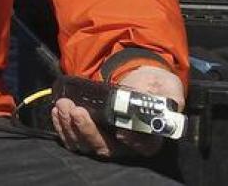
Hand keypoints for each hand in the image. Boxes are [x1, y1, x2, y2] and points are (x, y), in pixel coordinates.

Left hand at [52, 65, 183, 158]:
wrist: (136, 79)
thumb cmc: (154, 86)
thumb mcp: (167, 88)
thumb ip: (168, 97)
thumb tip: (162, 105)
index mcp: (150, 137)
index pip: (143, 147)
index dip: (133, 142)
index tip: (121, 133)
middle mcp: (126, 145)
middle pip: (105, 148)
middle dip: (87, 130)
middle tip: (77, 110)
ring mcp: (105, 141)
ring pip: (84, 144)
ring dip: (70, 126)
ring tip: (64, 105)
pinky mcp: (88, 134)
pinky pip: (72, 138)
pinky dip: (62, 126)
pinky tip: (58, 110)